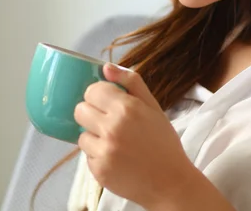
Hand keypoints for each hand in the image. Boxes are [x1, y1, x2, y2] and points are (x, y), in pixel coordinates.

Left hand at [74, 63, 194, 208]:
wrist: (171, 183)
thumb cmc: (163, 142)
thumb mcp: (153, 106)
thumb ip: (130, 82)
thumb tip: (106, 67)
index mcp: (126, 108)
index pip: (92, 90)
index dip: (99, 95)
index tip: (108, 103)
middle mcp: (112, 128)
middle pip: (80, 110)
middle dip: (91, 113)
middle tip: (108, 122)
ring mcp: (104, 151)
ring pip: (82, 134)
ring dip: (94, 137)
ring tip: (115, 143)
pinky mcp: (99, 171)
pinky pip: (87, 156)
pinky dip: (98, 156)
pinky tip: (116, 158)